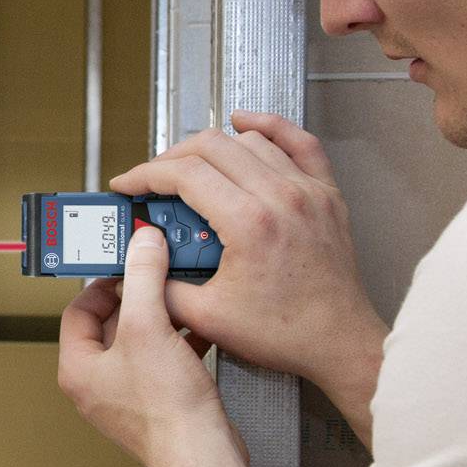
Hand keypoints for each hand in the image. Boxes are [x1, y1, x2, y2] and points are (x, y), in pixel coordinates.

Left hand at [57, 225, 229, 466]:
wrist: (202, 456)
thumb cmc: (166, 410)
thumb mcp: (149, 327)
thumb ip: (144, 278)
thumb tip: (142, 245)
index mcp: (78, 368)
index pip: (77, 311)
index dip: (102, 283)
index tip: (125, 265)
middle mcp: (97, 384)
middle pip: (111, 324)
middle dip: (138, 298)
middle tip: (157, 276)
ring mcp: (127, 396)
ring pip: (141, 341)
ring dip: (162, 317)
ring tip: (182, 299)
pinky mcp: (158, 403)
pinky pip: (163, 360)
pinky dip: (179, 340)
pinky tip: (200, 329)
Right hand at [110, 112, 386, 429]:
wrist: (337, 342)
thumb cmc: (285, 333)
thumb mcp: (206, 317)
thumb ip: (160, 286)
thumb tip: (138, 264)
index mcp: (249, 223)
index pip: (184, 174)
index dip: (145, 174)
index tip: (129, 184)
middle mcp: (280, 196)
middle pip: (211, 146)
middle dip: (170, 158)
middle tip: (153, 180)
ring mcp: (307, 190)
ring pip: (248, 141)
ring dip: (212, 147)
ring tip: (193, 168)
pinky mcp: (325, 194)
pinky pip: (299, 142)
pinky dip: (270, 126)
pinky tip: (246, 124)